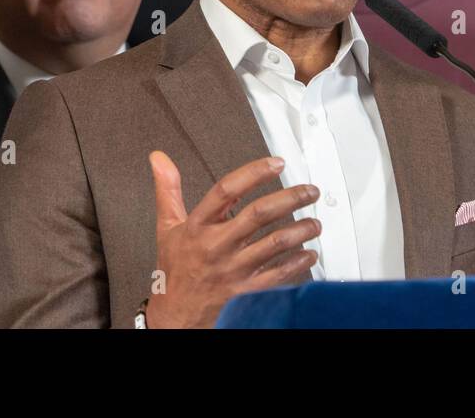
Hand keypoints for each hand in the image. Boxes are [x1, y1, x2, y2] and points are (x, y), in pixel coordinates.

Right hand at [145, 151, 320, 328]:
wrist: (176, 315)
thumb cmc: (176, 269)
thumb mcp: (167, 226)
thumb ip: (168, 190)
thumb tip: (159, 159)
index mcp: (198, 226)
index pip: (227, 190)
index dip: (254, 173)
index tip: (276, 164)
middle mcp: (217, 245)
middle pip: (259, 214)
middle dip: (290, 198)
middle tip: (309, 191)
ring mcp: (234, 269)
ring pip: (275, 243)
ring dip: (300, 229)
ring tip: (315, 222)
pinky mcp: (247, 291)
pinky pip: (278, 274)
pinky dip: (298, 262)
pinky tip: (309, 253)